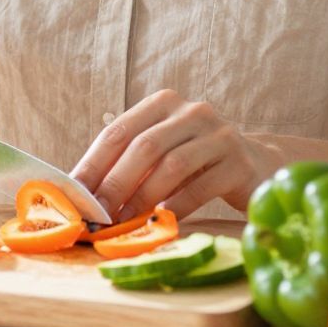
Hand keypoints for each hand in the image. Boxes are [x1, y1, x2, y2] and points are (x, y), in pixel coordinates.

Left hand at [71, 90, 283, 221]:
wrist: (254, 166)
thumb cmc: (195, 164)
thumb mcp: (161, 155)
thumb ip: (128, 165)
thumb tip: (82, 195)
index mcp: (163, 103)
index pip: (118, 131)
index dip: (92, 164)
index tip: (73, 196)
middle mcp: (191, 111)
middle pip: (144, 146)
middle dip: (115, 184)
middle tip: (96, 216)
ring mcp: (219, 134)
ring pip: (172, 165)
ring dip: (143, 198)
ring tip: (124, 223)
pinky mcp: (238, 162)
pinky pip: (201, 186)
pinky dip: (177, 206)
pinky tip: (162, 220)